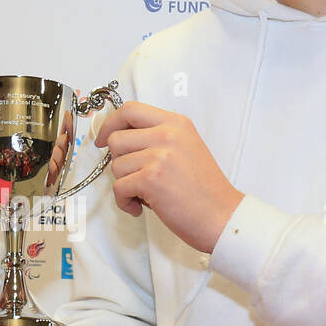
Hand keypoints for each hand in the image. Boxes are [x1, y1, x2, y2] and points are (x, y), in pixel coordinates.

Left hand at [95, 102, 242, 253]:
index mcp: (176, 123)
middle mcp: (167, 134)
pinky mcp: (151, 179)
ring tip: (146, 195)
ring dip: (125, 185)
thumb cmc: (204, 190)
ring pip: (116, 166)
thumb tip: (118, 139)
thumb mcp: (186, 148)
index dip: (110, 124)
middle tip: (136, 177)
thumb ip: (157, 138)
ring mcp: (159, 155)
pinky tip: (141, 207)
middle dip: (119, 162)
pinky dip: (125, 202)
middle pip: (116, 139)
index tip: (103, 139)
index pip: (130, 109)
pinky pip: (119, 187)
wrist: (223, 216)